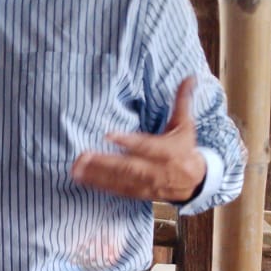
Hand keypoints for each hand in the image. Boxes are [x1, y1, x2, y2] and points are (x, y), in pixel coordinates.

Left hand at [70, 77, 207, 203]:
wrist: (194, 181)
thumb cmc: (185, 148)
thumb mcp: (185, 124)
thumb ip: (182, 101)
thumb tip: (190, 77)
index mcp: (167, 151)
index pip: (145, 145)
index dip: (128, 141)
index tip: (109, 135)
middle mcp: (155, 169)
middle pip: (128, 167)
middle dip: (104, 163)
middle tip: (82, 155)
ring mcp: (146, 183)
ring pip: (120, 180)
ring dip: (96, 175)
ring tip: (76, 169)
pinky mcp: (139, 193)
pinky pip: (118, 190)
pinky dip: (100, 186)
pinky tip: (83, 179)